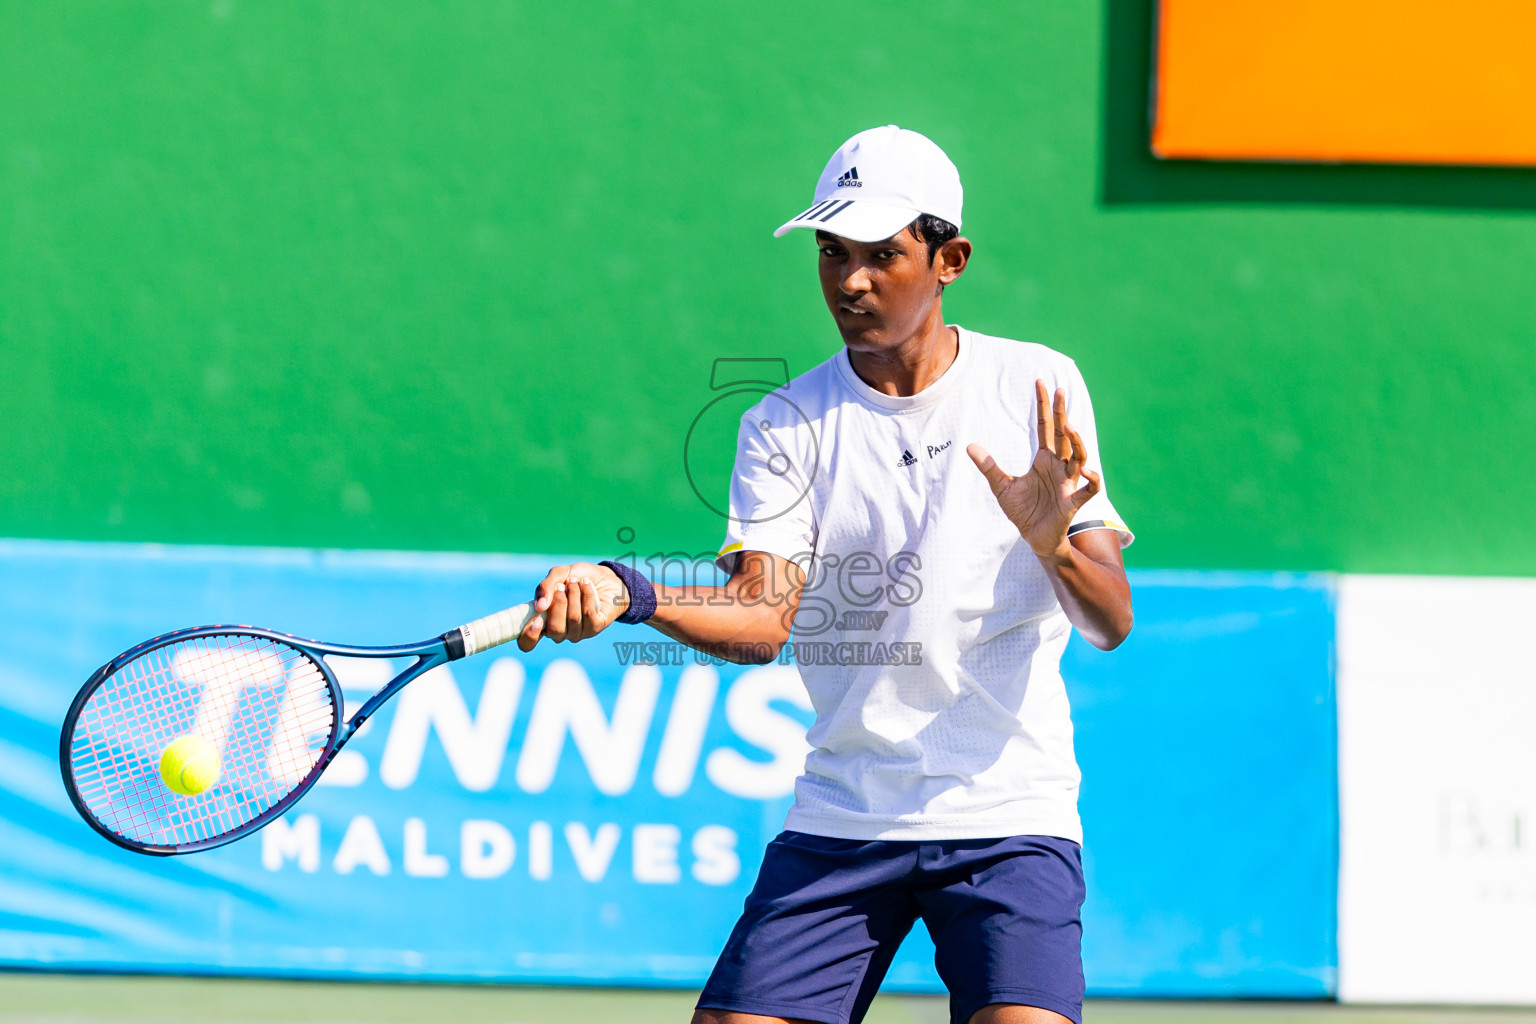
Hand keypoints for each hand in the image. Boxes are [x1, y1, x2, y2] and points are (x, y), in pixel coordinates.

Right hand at [516, 561, 630, 650]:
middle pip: (554, 629)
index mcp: (543, 622)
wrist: (605, 577)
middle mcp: (559, 631)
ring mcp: (577, 632)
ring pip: (572, 620)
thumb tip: (539, 606)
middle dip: (558, 604)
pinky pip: (588, 615)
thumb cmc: (577, 578)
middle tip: (562, 586)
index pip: (528, 642)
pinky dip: (586, 595)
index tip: (536, 619)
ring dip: (574, 596)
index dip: (529, 636)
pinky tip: (587, 584)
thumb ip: (545, 586)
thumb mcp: (558, 575)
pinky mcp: (594, 628)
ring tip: (576, 581)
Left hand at [967, 379, 1101, 562]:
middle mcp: (1059, 466)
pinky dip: (1092, 479)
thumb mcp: (1001, 487)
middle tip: (1060, 390)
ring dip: (1076, 441)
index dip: (1044, 406)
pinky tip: (1086, 470)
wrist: (1035, 538)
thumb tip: (970, 447)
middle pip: (1063, 435)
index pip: (1045, 427)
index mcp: (1044, 459)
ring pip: (1079, 456)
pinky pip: (1089, 489)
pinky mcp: (1072, 502)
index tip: (1042, 383)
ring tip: (1067, 426)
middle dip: (1062, 412)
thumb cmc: (1023, 512)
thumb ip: (989, 467)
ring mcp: (1068, 482)